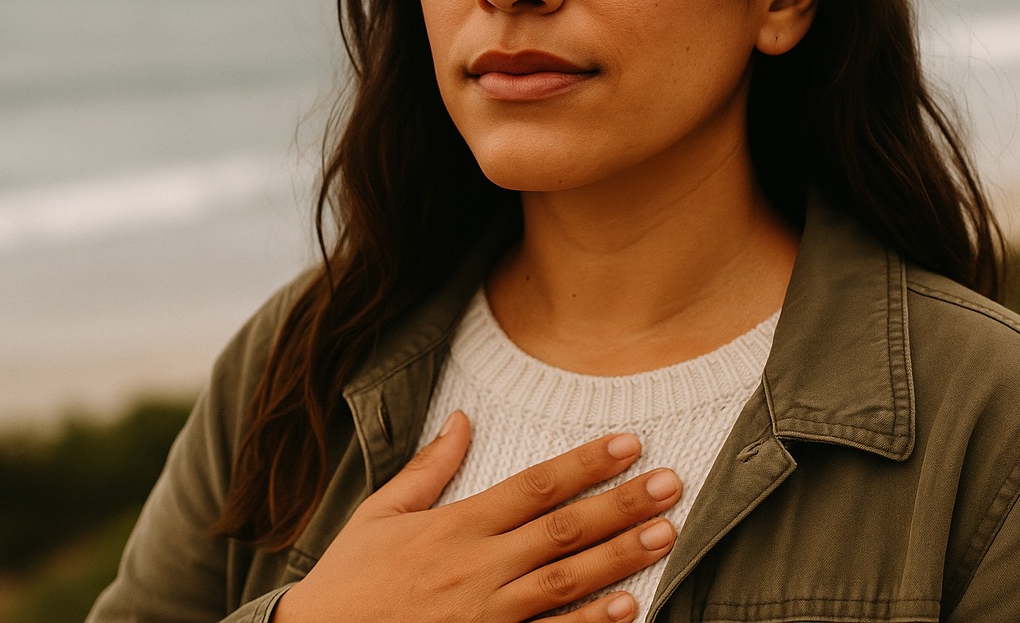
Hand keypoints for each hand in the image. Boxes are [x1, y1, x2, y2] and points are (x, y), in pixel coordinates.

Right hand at [272, 411, 680, 622]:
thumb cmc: (348, 584)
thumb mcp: (379, 516)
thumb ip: (428, 468)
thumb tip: (461, 417)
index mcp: (454, 527)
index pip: (534, 486)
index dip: (585, 464)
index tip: (629, 443)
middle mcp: (476, 569)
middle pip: (562, 531)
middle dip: (620, 505)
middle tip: (671, 484)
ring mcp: (484, 616)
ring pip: (564, 583)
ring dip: (619, 558)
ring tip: (665, 535)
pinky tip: (627, 609)